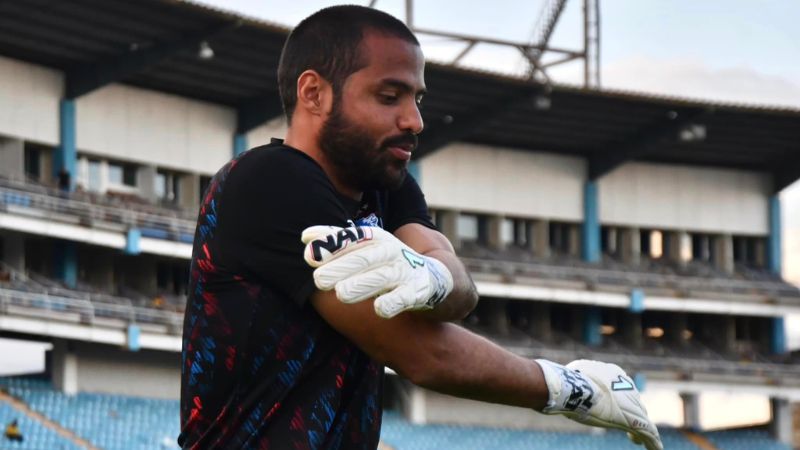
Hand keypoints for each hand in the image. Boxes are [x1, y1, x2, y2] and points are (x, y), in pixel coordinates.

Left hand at [301, 225, 453, 317]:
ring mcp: (405, 271)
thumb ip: (338, 242)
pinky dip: (393, 302)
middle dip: (342, 267)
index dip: (331, 245)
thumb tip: (305, 237)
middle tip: (318, 280)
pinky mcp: (418, 291)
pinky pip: (405, 297)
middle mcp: (390, 252)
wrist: (433, 278)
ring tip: (342, 294)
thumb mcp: (367, 247)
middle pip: (364, 258)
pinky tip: (379, 310)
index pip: (352, 239)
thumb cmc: (388, 263)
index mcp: (376, 239)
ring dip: (362, 284)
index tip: (308, 255)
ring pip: (382, 277)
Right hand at [536, 359, 662, 449]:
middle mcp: (627, 386)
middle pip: (634, 403)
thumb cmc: (568, 381)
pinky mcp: (636, 420)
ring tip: (639, 441)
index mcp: (615, 373)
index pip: (620, 388)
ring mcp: (633, 403)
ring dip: (640, 430)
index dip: (617, 400)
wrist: (574, 389)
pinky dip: (652, 442)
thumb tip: (557, 378)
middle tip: (628, 426)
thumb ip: (575, 378)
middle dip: (632, 414)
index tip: (611, 408)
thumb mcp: (571, 375)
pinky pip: (648, 433)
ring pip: (641, 418)